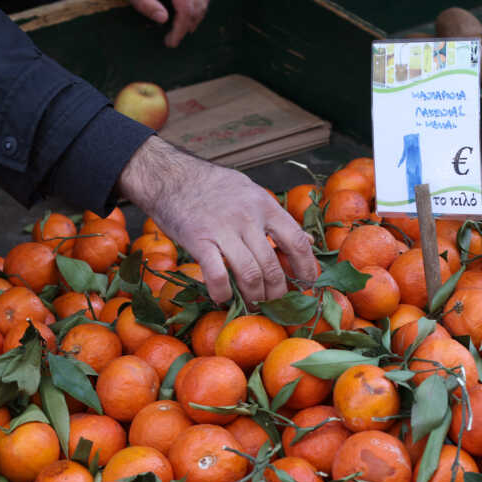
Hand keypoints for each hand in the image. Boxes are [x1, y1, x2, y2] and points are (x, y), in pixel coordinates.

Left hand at [114, 0, 208, 47]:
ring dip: (193, 20)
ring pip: (203, 2)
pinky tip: (185, 18)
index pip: (185, 6)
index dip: (180, 28)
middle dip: (186, 27)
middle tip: (172, 40)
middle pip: (197, 6)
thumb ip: (142, 2)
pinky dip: (196, 10)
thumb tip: (163, 19)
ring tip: (178, 30)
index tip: (171, 42)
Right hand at [117, 136, 317, 304]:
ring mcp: (223, 229)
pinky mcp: (199, 240)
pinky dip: (223, 293)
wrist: (172, 176)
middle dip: (277, 292)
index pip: (296, 241)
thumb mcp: (252, 193)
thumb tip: (309, 242)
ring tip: (254, 305)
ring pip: (249, 274)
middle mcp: (248, 217)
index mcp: (265, 205)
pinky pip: (217, 275)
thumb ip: (277, 219)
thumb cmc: (214, 187)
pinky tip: (224, 298)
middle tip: (275, 304)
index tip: (309, 284)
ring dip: (254, 297)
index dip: (307, 267)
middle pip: (272, 265)